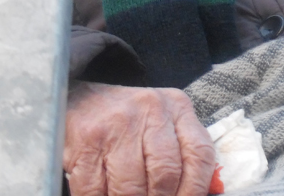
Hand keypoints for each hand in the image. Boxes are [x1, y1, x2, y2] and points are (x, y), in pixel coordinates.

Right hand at [64, 82, 215, 195]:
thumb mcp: (166, 123)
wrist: (83, 99)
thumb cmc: (131, 119)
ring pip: (130, 188)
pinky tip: (106, 195)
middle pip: (165, 175)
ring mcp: (117, 125)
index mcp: (177, 108)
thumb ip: (183, 154)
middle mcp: (150, 111)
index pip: (199, 156)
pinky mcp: (87, 140)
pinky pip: (95, 189)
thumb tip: (193, 194)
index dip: (195, 190)